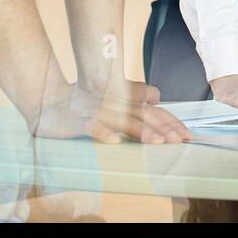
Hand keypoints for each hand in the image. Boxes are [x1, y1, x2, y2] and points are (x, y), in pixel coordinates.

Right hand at [31, 79, 192, 144]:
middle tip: (180, 141)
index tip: (187, 135)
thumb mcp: (113, 95)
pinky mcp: (80, 120)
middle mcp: (116, 105)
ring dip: (141, 132)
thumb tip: (157, 97)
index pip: (154, 112)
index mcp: (125, 101)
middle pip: (145, 117)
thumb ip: (136, 94)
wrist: (50, 98)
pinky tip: (114, 141)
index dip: (171, 122)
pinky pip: (92, 126)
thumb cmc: (84, 99)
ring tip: (158, 143)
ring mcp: (99, 112)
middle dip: (164, 128)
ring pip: (123, 122)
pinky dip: (103, 133)